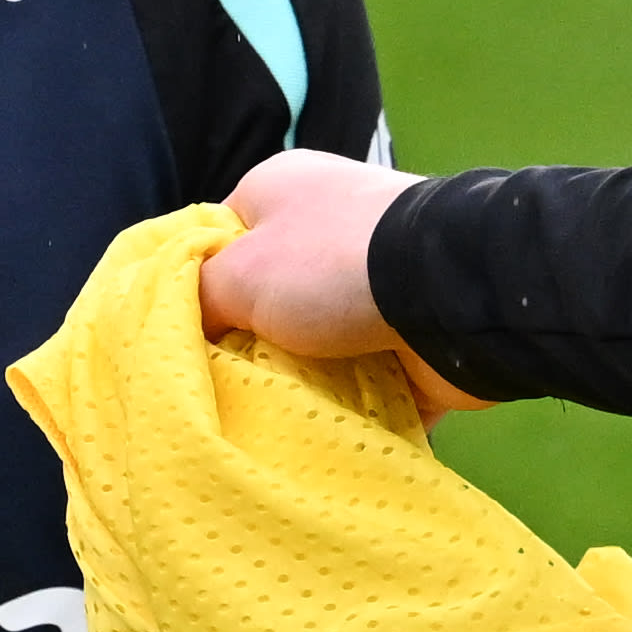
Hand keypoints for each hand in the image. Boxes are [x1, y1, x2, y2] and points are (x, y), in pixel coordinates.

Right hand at [198, 150, 486, 412]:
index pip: (218, 238)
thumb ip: (197, 296)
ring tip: (266, 424)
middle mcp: (329, 229)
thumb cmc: (331, 266)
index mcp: (283, 191)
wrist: (450, 296)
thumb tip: (184, 320)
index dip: (196, 286)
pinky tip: (321, 440)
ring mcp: (378, 283)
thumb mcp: (238, 274)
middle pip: (268, 300)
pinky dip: (353, 410)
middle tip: (220, 389)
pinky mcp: (413, 335)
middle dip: (248, 346)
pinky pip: (369, 381)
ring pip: (318, 347)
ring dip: (301, 384)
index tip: (181, 336)